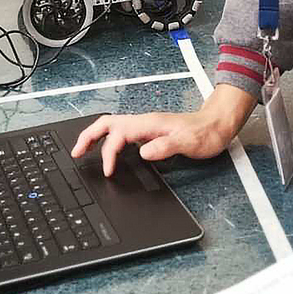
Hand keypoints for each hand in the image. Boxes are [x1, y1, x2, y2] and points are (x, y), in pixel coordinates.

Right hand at [71, 84, 256, 175]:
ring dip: (94, 137)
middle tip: (75, 152)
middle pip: (106, 124)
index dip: (109, 154)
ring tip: (82, 150)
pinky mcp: (148, 132)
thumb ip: (164, 147)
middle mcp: (143, 122)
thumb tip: (142, 152)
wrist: (217, 126)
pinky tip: (107, 150)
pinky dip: (107, 140)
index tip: (108, 171)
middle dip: (88, 137)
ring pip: (111, 127)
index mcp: (148, 124)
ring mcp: (145, 126)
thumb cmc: (204, 134)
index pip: (118, 135)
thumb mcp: (187, 143)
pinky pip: (120, 133)